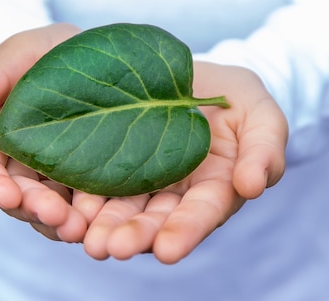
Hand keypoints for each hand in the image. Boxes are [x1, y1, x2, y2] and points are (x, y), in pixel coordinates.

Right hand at [0, 23, 98, 241]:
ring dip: (62, 223)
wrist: (88, 57)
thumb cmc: (45, 53)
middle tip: (55, 215)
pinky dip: (92, 216)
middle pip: (17, 199)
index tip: (5, 195)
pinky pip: (84, 207)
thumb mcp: (20, 55)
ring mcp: (50, 180)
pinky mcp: (83, 185)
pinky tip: (107, 219)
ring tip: (81, 228)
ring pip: (49, 211)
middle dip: (33, 209)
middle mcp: (16, 167)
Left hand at [82, 62, 287, 263]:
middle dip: (134, 236)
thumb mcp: (263, 117)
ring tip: (84, 238)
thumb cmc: (238, 99)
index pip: (201, 213)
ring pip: (121, 206)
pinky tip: (64, 205)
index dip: (186, 231)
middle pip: (154, 219)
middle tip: (110, 249)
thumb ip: (265, 151)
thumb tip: (253, 186)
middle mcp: (174, 193)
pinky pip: (95, 180)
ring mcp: (141, 179)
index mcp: (213, 189)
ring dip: (103, 224)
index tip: (168, 251)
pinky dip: (81, 195)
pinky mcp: (113, 160)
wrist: (199, 76)